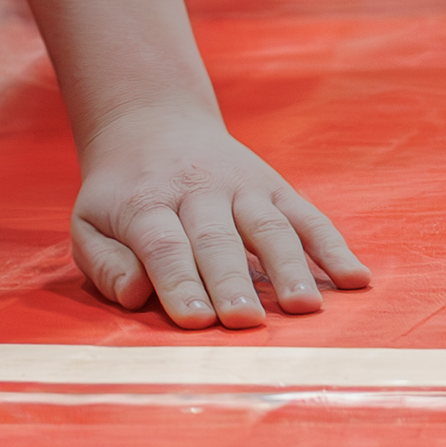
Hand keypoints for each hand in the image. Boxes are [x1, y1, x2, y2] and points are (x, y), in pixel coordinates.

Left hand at [69, 104, 368, 329]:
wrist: (152, 124)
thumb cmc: (120, 195)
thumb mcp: (89, 223)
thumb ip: (105, 263)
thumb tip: (135, 295)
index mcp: (147, 202)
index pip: (165, 245)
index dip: (179, 282)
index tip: (196, 321)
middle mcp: (197, 190)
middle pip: (217, 240)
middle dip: (233, 281)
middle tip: (247, 321)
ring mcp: (241, 186)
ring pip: (268, 227)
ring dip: (289, 268)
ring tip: (305, 308)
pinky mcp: (274, 186)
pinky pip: (307, 216)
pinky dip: (333, 246)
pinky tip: (356, 279)